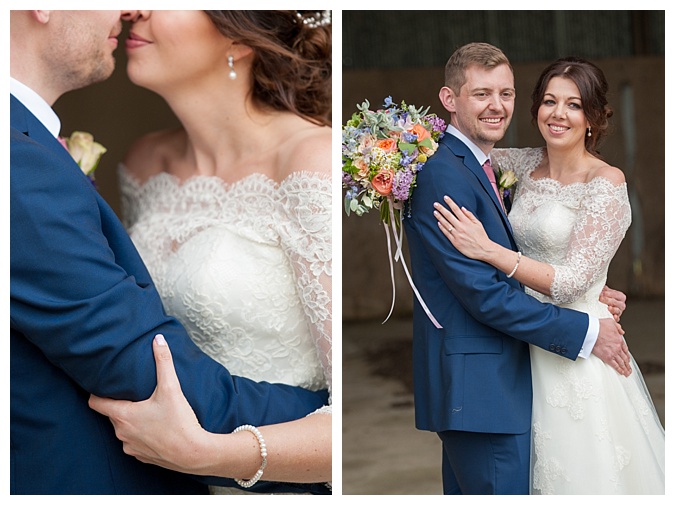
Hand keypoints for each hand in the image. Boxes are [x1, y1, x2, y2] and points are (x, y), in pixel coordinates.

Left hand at [89, 334, 210, 472]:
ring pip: (123, 429)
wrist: (193, 452)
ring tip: (147, 411)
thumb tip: (158, 339)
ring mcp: (130, 446)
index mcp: (123, 415)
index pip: (95, 403)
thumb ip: (163, 361)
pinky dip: (141, 434)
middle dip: (120, 404)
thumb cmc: (180, 422)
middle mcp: (122, 433)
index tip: (103, 385)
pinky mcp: (141, 456)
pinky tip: (156, 427)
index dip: (97, 392)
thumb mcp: (171, 388)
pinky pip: (134, 442)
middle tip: (133, 394)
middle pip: (111, 414)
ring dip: (131, 420)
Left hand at [433, 195, 494, 260]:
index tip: (445, 197)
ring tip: (434, 212)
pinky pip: (446, 233)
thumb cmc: (481, 236)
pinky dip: (442, 228)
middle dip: (441, 209)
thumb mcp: (478, 224)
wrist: (483, 250)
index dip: (450, 203)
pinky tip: (438, 223)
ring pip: (446, 224)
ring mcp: (457, 234)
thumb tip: (462, 208)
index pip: (456, 210)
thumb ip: (470, 215)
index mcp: (467, 222)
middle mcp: (461, 227)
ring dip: (439, 217)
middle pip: (449, 215)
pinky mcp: (454, 241)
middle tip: (435, 204)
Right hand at [592, 318, 631, 376]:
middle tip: (629, 368)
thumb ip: (617, 327)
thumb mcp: (611, 322)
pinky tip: (622, 372)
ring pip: (621, 362)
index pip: (625, 349)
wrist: (592, 331)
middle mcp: (618, 347)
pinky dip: (619, 370)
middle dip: (627, 364)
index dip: (627, 355)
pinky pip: (615, 365)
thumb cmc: (598, 326)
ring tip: (627, 372)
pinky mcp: (607, 357)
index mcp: (619, 340)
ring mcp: (613, 353)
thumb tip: (621, 330)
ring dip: (625, 368)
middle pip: (624, 358)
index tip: (627, 358)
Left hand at [599, 285, 625, 321]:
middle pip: (619, 303)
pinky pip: (617, 319)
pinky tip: (613, 316)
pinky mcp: (615, 318)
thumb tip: (602, 286)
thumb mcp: (603, 291)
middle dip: (609, 300)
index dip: (612, 294)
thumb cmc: (602, 297)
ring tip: (608, 307)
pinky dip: (616, 318)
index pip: (619, 295)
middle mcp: (621, 305)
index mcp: (620, 297)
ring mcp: (618, 312)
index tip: (604, 293)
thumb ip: (604, 288)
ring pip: (619, 311)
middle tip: (601, 298)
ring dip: (613, 309)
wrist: (597, 305)